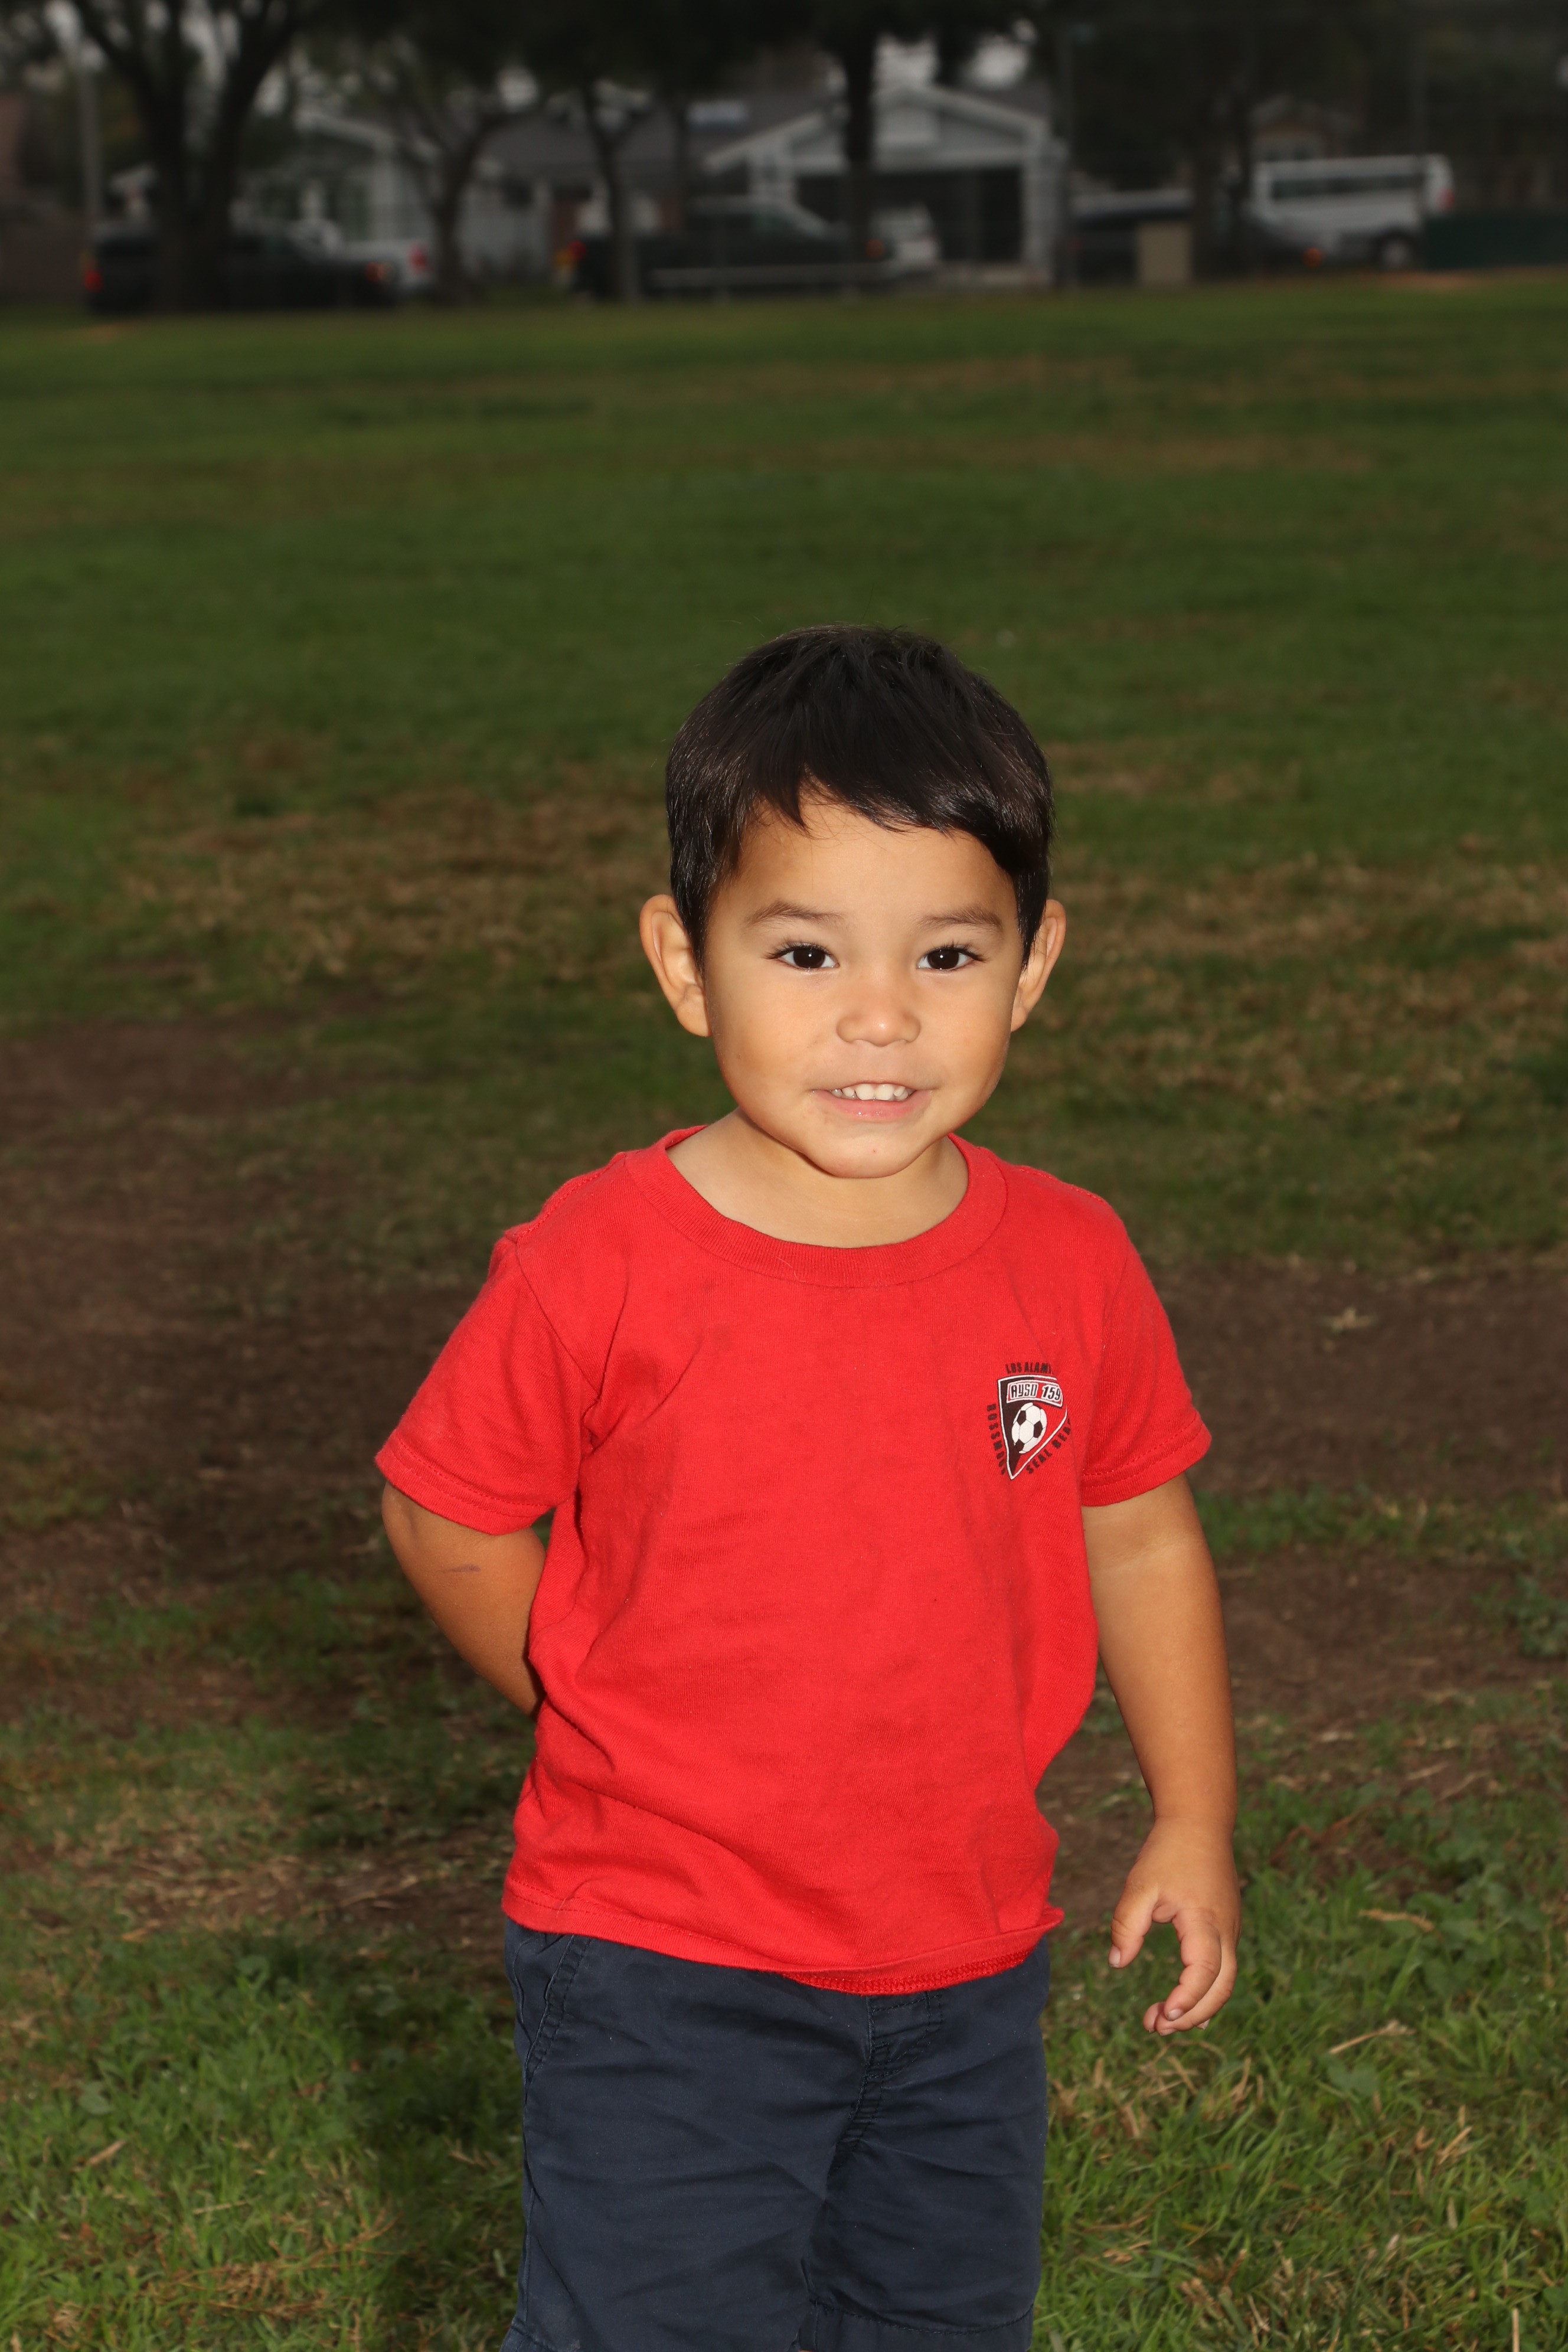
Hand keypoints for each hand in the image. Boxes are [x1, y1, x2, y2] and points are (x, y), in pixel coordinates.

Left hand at [1108, 1816, 1239, 2034]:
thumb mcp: (1141, 1885)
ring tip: (1162, 2022)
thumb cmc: (1168, 1852)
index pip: (1205, 1972)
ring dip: (1198, 2007)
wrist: (1199, 1823)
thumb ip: (1127, 1925)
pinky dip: (1206, 1991)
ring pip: (1225, 1982)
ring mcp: (1230, 1930)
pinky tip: (1183, 2006)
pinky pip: (1223, 1969)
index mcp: (1205, 1921)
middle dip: (1192, 2015)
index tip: (1163, 2016)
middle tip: (1156, 2027)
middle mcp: (1226, 1931)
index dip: (1187, 1999)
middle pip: (1221, 1987)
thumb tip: (1117, 1963)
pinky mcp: (1226, 1928)